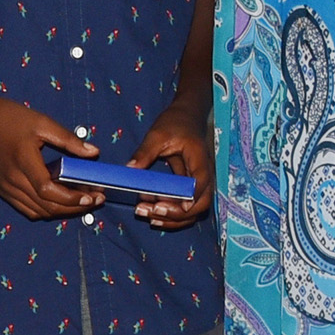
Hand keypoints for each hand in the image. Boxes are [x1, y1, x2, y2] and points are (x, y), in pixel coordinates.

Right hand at [0, 88, 99, 220]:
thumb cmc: (9, 118)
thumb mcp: (42, 122)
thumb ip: (68, 140)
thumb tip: (93, 153)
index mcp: (23, 161)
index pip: (48, 190)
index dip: (72, 198)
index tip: (92, 196)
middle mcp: (12, 180)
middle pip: (46, 206)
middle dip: (74, 207)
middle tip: (95, 200)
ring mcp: (6, 188)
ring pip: (38, 211)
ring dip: (62, 211)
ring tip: (81, 202)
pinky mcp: (3, 190)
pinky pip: (27, 209)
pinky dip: (46, 210)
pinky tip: (59, 202)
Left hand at [127, 95, 213, 227]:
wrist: (186, 116)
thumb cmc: (175, 122)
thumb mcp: (158, 134)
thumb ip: (145, 152)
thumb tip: (130, 169)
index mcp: (199, 159)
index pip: (201, 183)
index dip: (190, 198)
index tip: (173, 205)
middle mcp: (204, 175)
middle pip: (201, 203)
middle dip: (177, 214)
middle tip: (152, 212)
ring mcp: (199, 183)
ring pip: (194, 210)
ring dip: (173, 218)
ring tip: (147, 215)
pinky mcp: (190, 186)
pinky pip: (185, 205)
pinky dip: (171, 213)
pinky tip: (152, 214)